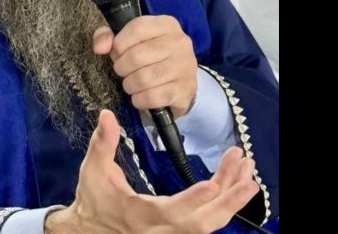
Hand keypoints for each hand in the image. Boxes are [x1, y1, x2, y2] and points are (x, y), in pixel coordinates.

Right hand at [45, 110, 258, 232]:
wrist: (89, 228)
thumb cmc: (93, 198)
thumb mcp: (93, 169)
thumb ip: (103, 143)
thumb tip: (106, 115)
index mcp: (138, 214)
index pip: (170, 211)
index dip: (192, 200)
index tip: (212, 184)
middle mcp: (158, 230)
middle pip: (200, 223)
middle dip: (227, 200)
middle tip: (246, 174)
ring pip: (208, 224)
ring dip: (231, 200)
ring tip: (247, 174)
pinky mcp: (177, 231)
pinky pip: (206, 223)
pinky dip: (224, 205)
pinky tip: (235, 186)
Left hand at [93, 15, 197, 114]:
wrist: (178, 83)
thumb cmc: (150, 58)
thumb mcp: (130, 40)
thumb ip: (108, 37)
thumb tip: (100, 47)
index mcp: (167, 24)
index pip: (137, 28)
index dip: (119, 44)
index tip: (117, 53)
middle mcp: (180, 43)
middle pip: (137, 56)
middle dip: (122, 68)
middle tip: (123, 72)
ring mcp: (185, 67)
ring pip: (143, 78)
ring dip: (129, 85)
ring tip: (130, 84)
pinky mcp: (185, 90)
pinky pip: (152, 97)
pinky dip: (139, 100)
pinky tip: (140, 97)